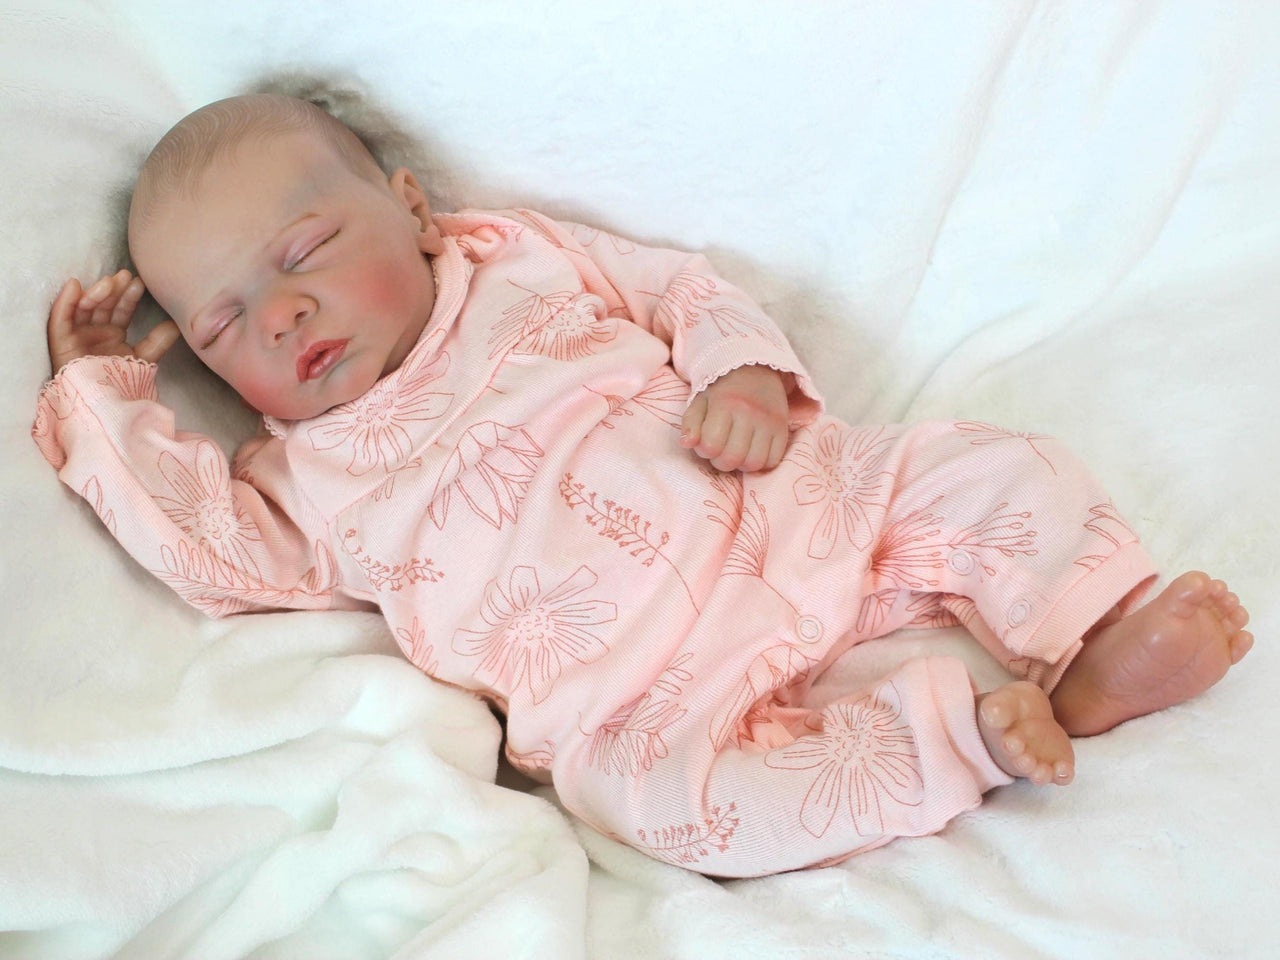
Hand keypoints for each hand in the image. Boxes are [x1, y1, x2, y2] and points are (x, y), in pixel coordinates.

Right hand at [47, 269, 180, 374]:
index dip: (129, 297)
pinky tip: (74, 286)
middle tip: (126, 276)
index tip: (140, 283)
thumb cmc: (121, 383)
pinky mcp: (60, 341)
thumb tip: (177, 323)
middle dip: (114, 290)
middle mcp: (95, 331)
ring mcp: (77, 334)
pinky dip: (65, 301)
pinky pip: (60, 318)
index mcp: (113, 333)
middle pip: (104, 305)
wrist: (104, 405)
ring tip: (109, 283)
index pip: (122, 311)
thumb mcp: (143, 359)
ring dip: (95, 292)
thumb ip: (158, 341)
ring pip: (84, 307)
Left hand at [680, 364, 789, 471]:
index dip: (704, 451)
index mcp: (724, 405)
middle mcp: (749, 413)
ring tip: (738, 452)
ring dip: (742, 464)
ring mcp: (768, 422)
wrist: (754, 369)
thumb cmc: (722, 389)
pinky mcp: (783, 428)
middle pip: (732, 458)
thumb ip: (690, 423)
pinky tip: (753, 451)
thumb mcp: (700, 400)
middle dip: (722, 461)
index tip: (707, 443)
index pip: (710, 445)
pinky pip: (773, 460)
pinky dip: (762, 463)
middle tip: (722, 450)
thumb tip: (686, 444)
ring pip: (754, 463)